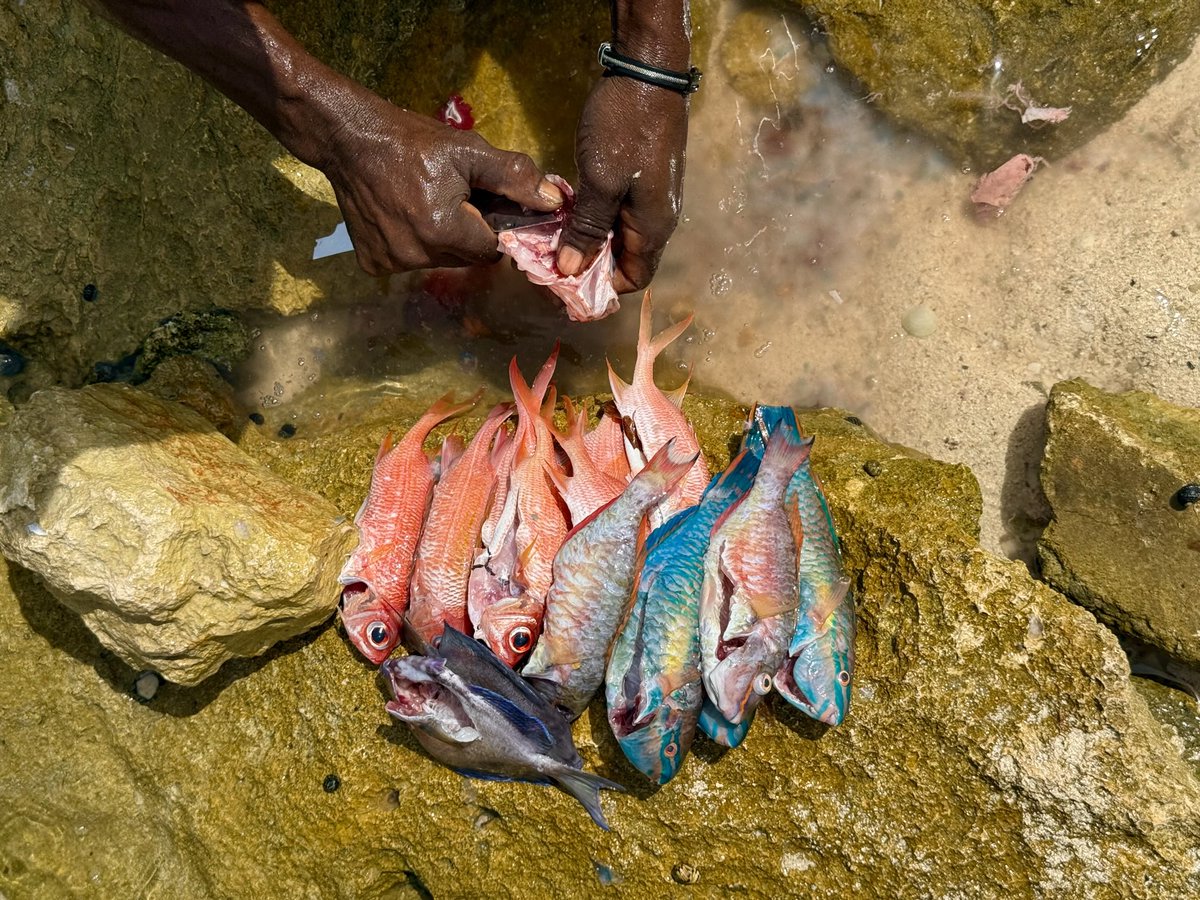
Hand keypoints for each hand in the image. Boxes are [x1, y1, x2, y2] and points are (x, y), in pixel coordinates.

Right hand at [320, 87, 563, 275]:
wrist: (349, 139)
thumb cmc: (413, 142)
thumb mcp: (469, 151)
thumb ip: (514, 178)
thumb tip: (554, 202)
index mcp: (443, 230)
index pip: (490, 250)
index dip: (490, 228)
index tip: (480, 205)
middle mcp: (416, 255)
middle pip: (463, 258)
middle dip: (466, 233)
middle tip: (450, 198)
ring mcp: (390, 262)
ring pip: (437, 261)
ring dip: (439, 240)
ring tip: (424, 203)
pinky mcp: (371, 263)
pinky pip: (407, 261)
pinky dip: (410, 244)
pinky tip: (400, 215)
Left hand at [557, 75, 688, 292]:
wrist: (647, 72)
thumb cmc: (625, 127)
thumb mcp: (601, 181)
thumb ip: (587, 228)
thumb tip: (572, 270)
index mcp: (654, 227)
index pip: (634, 279)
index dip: (601, 287)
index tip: (565, 286)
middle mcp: (657, 219)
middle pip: (625, 260)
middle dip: (589, 266)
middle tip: (548, 264)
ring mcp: (650, 198)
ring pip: (618, 237)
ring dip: (588, 242)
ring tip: (552, 242)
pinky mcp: (640, 180)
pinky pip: (617, 214)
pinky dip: (593, 220)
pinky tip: (566, 214)